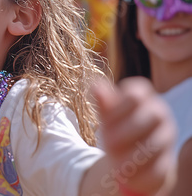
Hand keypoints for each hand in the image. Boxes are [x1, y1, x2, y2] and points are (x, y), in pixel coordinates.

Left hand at [94, 77, 176, 194]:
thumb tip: (96, 86)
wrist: (129, 158)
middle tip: (108, 143)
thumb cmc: (116, 128)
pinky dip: (138, 174)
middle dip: (127, 130)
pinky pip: (157, 169)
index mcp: (144, 98)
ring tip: (115, 162)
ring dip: (132, 154)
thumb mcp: (107, 116)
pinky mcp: (166, 164)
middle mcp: (160, 115)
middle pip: (153, 114)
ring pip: (156, 143)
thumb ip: (103, 103)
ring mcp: (166, 139)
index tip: (104, 121)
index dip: (118, 107)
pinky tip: (124, 176)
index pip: (136, 93)